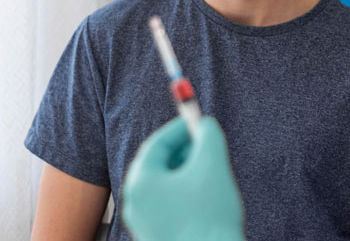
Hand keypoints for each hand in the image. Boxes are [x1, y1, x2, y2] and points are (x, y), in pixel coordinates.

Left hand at [122, 116, 244, 240]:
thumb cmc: (209, 215)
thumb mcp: (213, 163)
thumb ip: (208, 134)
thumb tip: (205, 124)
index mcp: (141, 182)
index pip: (157, 143)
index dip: (180, 128)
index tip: (199, 121)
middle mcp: (135, 203)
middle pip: (158, 164)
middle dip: (185, 150)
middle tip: (207, 145)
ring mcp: (144, 223)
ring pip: (166, 184)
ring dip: (188, 171)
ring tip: (212, 173)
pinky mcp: (157, 236)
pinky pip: (169, 204)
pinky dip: (187, 192)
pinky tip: (208, 198)